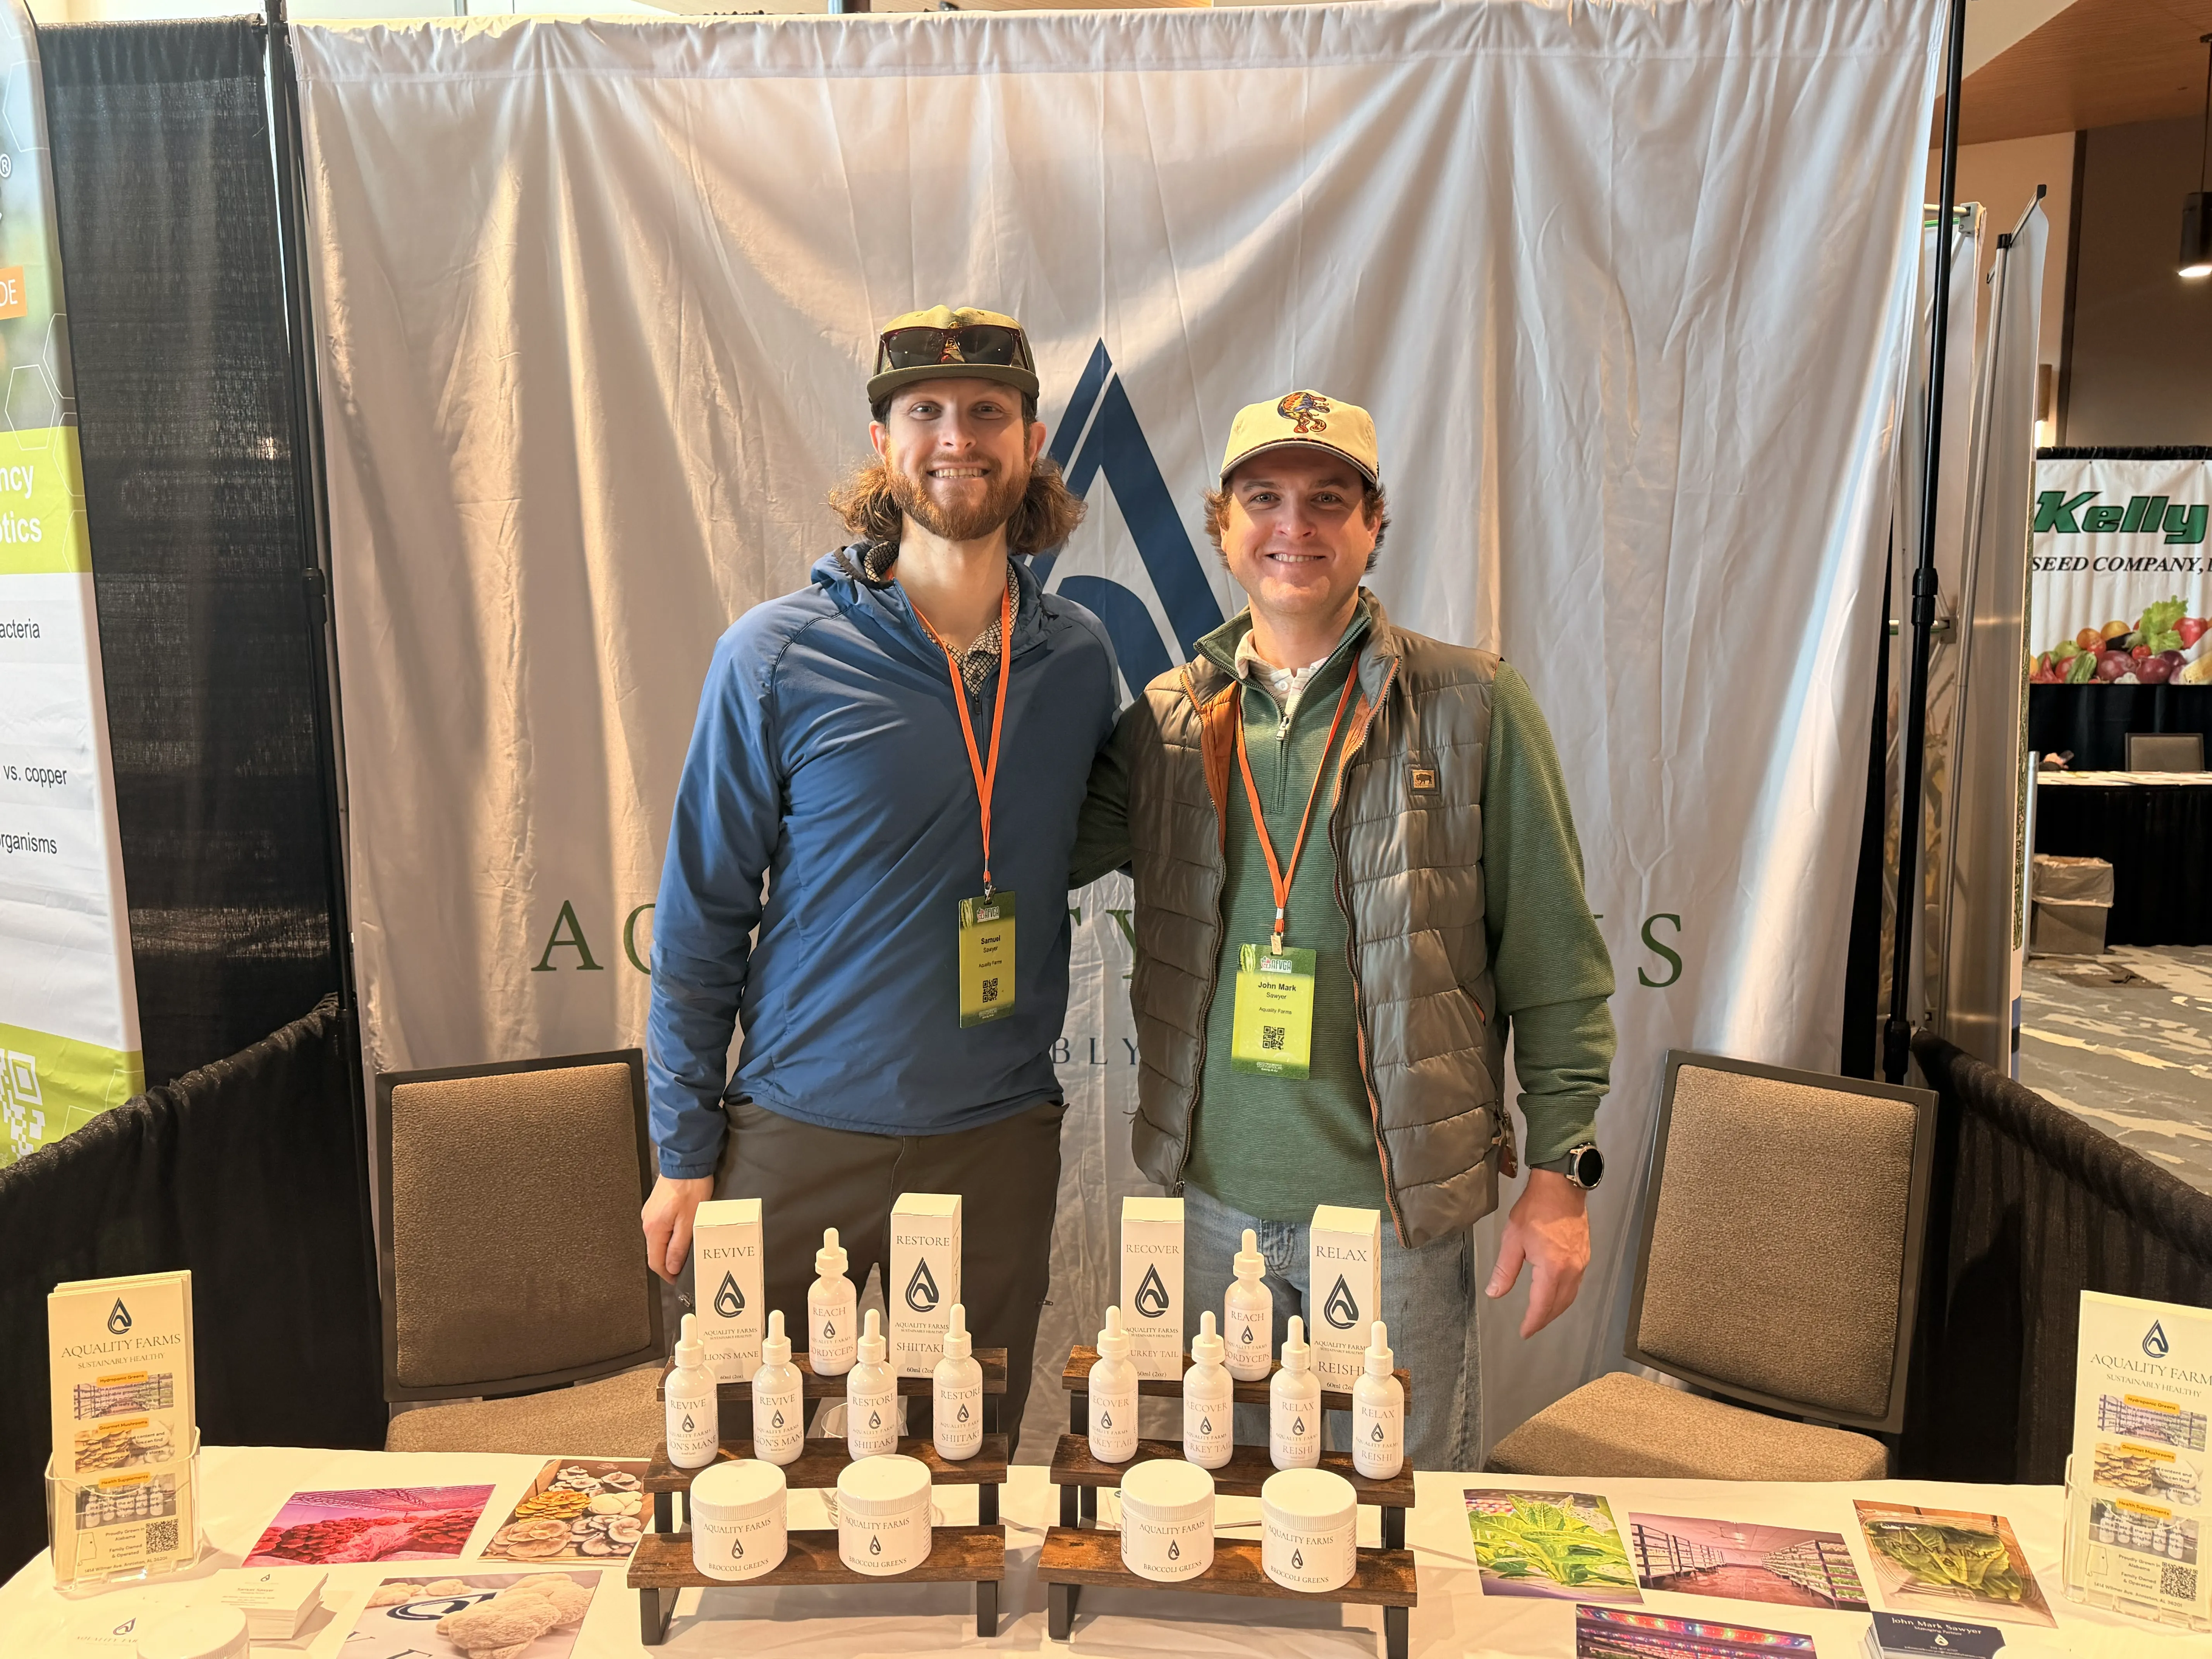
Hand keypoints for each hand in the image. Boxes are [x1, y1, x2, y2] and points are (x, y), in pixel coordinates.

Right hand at [642, 1174, 714, 1283]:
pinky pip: (661, 1228)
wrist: (686, 1162)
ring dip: (669, 1248)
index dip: (666, 1274)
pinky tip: (681, 1234)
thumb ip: (679, 1247)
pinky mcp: (656, 1206)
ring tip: (685, 1252)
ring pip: (658, 1240)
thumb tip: (672, 1267)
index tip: (677, 1280)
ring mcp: (650, 1213)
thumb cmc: (690, 1188)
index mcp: (654, 1229)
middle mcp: (647, 1222)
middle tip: (684, 1269)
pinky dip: (669, 1235)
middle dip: (668, 1262)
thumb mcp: (689, 1222)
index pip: (655, 1261)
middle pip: (655, 1251)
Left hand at [1486, 1169, 1589, 1337]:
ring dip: (1556, 1308)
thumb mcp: (1512, 1240)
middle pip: (1559, 1304)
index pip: (1543, 1306)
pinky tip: (1556, 1292)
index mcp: (1553, 1269)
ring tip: (1542, 1314)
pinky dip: (1565, 1294)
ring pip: (1570, 1295)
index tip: (1524, 1332)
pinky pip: (1576, 1283)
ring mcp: (1581, 1262)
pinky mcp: (1584, 1254)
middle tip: (1532, 1326)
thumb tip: (1495, 1292)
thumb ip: (1505, 1270)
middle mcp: (1571, 1269)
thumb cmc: (1536, 1208)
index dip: (1533, 1322)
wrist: (1560, 1187)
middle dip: (1545, 1318)